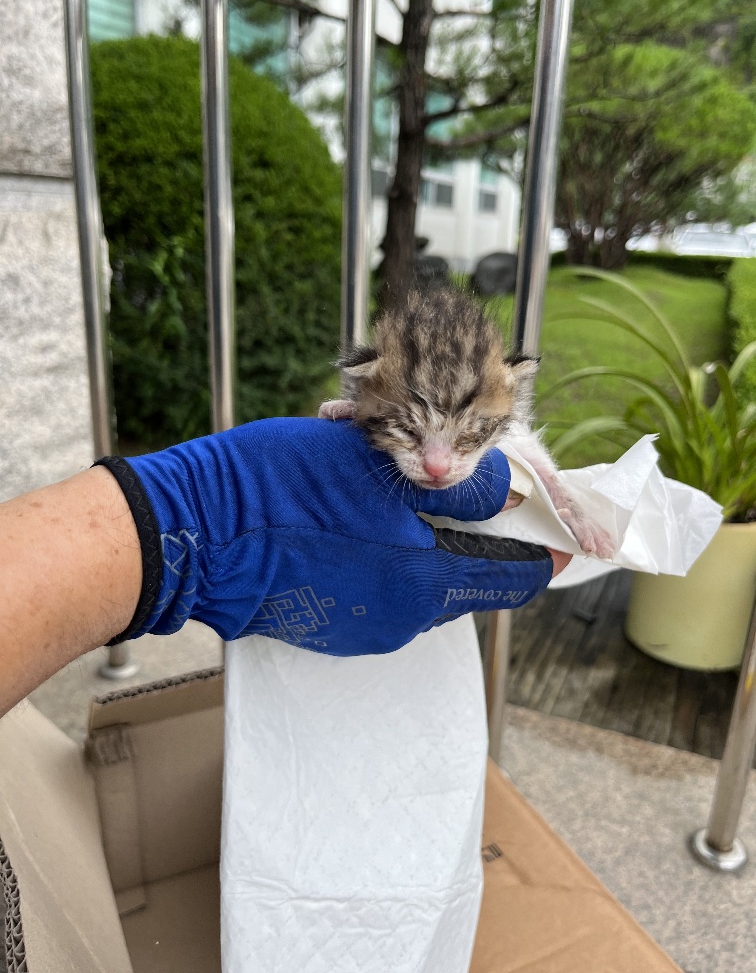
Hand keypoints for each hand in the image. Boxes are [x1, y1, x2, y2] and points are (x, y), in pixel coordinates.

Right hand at [100, 418, 554, 655]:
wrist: (194, 534)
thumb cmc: (278, 488)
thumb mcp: (374, 466)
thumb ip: (450, 484)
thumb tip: (506, 490)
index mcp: (424, 582)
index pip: (514, 579)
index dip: (540, 549)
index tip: (554, 529)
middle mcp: (404, 618)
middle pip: (470, 579)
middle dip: (475, 535)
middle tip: (460, 487)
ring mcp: (366, 627)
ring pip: (426, 582)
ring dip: (427, 543)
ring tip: (391, 495)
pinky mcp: (334, 626)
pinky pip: (386, 592)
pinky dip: (389, 559)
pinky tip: (355, 522)